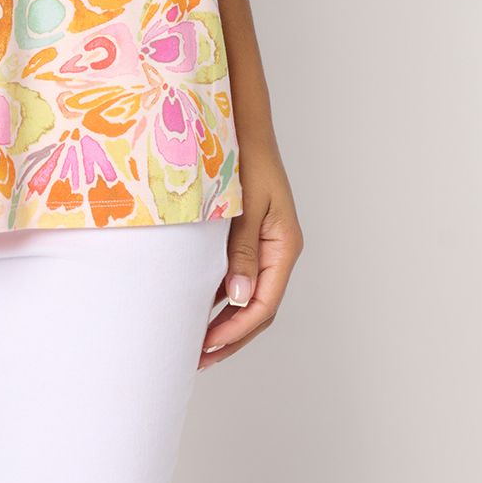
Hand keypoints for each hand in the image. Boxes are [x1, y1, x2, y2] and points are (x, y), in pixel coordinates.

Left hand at [199, 141, 301, 368]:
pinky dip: (220, 297)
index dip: (237, 329)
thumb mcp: (245, 207)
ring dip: (225, 321)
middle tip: (199, 358)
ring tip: (197, 344)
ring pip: (249, 295)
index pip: (264, 303)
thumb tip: (236, 298)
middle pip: (259, 307)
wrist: (244, 124)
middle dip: (231, 336)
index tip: (209, 346)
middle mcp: (278, 250)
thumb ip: (242, 252)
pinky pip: (238, 276)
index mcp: (284, 245)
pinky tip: (198, 308)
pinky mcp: (250, 236)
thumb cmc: (246, 158)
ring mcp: (266, 244)